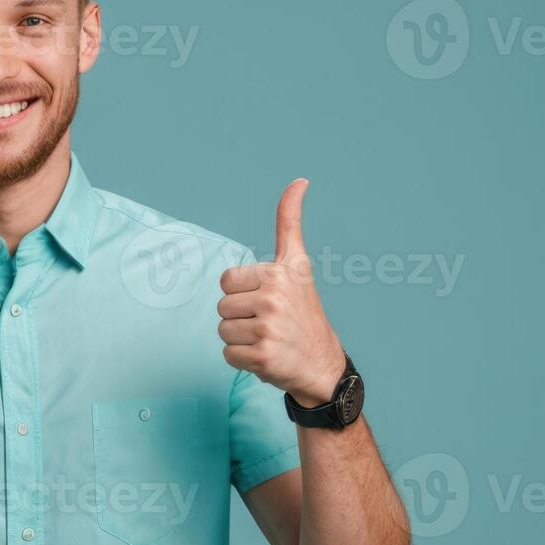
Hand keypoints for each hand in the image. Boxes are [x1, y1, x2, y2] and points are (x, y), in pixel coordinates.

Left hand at [217, 179, 344, 407]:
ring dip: (240, 339)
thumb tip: (299, 180)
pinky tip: (265, 357)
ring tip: (268, 339)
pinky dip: (242, 360)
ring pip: (222, 330)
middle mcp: (273, 299)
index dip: (241, 293)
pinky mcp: (262, 356)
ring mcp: (267, 329)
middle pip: (222, 307)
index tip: (267, 298)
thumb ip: (290, 222)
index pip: (226, 281)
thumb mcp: (298, 265)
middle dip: (240, 317)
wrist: (322, 364)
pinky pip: (228, 354)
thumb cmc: (304, 312)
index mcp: (278, 274)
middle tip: (269, 323)